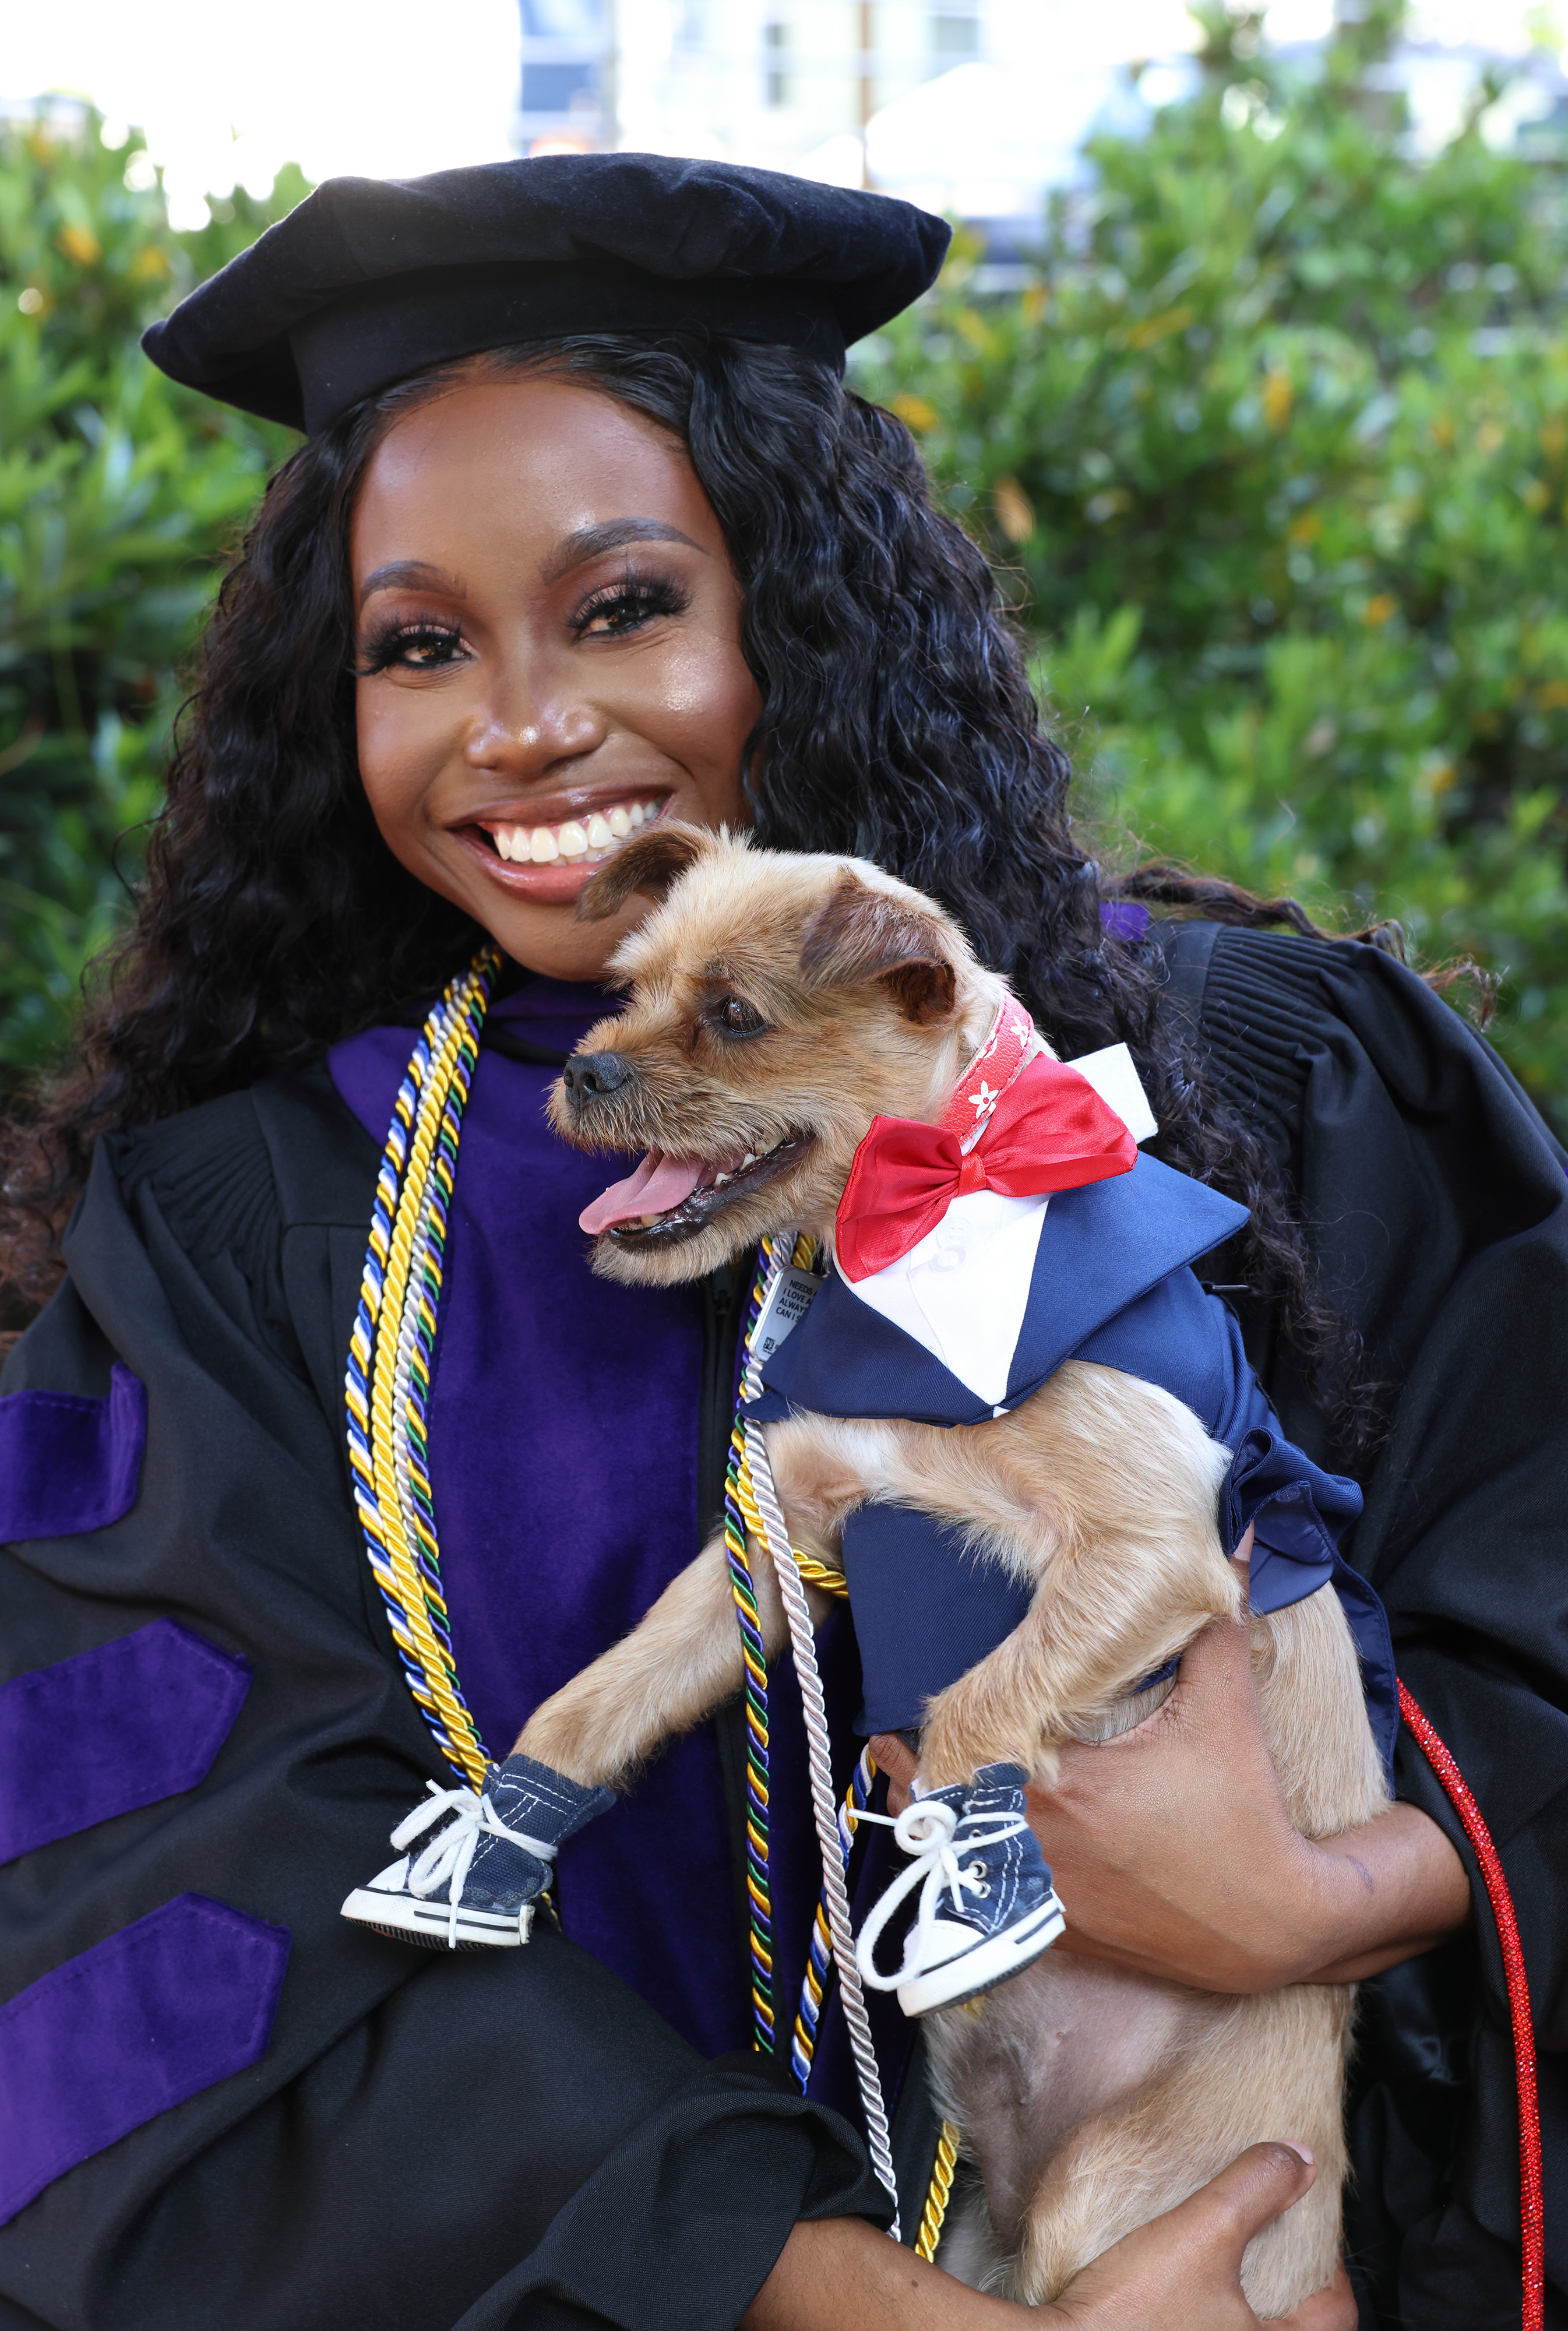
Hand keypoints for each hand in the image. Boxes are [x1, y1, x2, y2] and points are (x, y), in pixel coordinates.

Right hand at [743, 2144, 1354, 2328]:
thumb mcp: (1198, 2232)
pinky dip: (1202, 2321)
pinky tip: (1180, 2309)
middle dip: (1289, 2304)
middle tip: (1275, 2269)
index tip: (1316, 2246)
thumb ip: (1250, 2191)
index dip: (1332, 2274)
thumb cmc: (1127, 2312)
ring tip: (1225, 2286)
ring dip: (1241, 2313)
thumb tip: (1294, 2158)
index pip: (1334, 2314)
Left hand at [872, 1616, 1468, 1991]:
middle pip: (935, 1804)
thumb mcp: (1224, 1714)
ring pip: (948, 1856)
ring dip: (935, 1820)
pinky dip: (968, 1867)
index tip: (896, 1704)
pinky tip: (965, 1841)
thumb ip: (1211, 1630)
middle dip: (913, 1768)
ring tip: (919, 1781)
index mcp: (1063, 1781)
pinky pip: (983, 1899)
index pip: (960, 1748)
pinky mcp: (1054, 1931)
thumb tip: (1231, 1547)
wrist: (1272, 1923)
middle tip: (893, 1734)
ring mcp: (1041, 1895)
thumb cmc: (1244, 1814)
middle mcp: (1038, 1842)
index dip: (918, 1730)